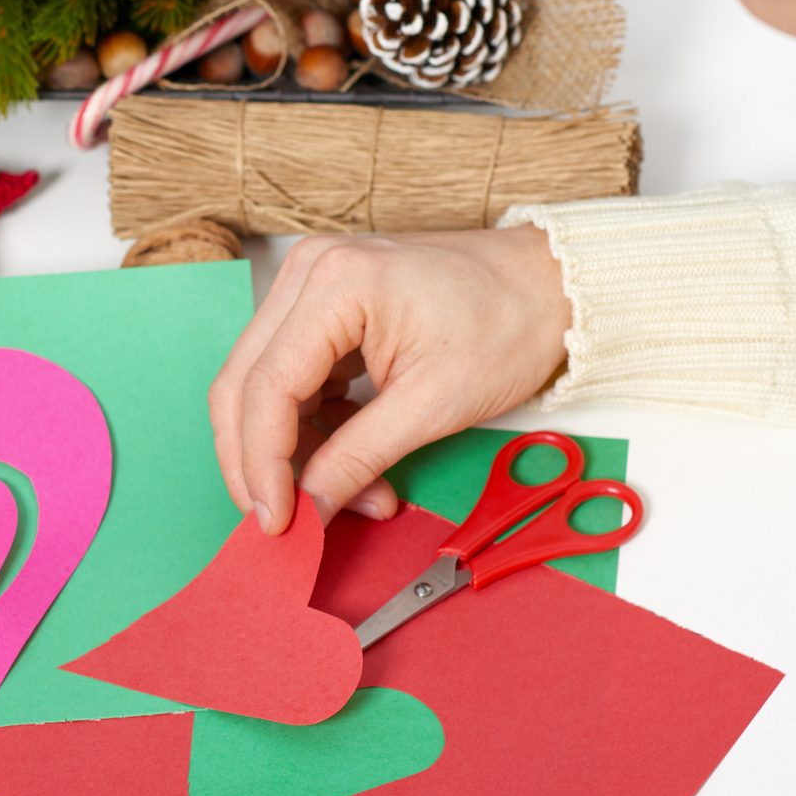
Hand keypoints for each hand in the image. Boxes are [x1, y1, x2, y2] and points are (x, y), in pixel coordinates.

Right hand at [209, 225, 572, 531]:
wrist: (551, 285)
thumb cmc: (507, 325)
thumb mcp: (433, 405)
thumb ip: (357, 459)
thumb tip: (309, 510)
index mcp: (334, 284)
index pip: (265, 389)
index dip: (261, 466)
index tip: (276, 521)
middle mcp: (307, 273)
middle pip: (243, 384)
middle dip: (259, 463)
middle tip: (284, 520)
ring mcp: (310, 286)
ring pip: (261, 386)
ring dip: (291, 451)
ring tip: (349, 494)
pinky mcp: (322, 308)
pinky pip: (290, 378)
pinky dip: (311, 427)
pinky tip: (351, 458)